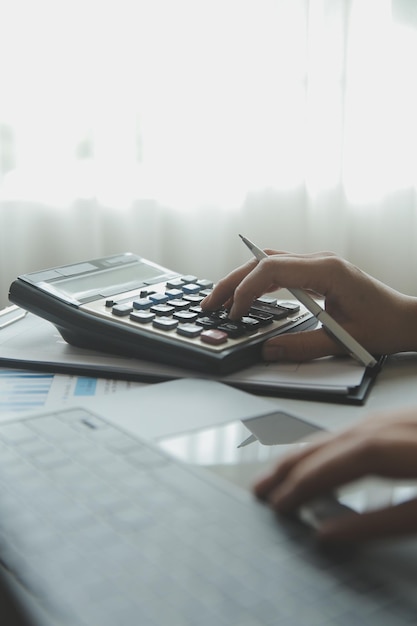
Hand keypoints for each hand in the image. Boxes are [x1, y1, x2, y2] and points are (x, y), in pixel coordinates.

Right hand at [202, 251, 416, 360]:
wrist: (406, 318)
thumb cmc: (384, 325)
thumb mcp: (342, 341)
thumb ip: (302, 346)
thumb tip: (267, 349)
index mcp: (327, 270)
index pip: (273, 269)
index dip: (247, 289)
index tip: (235, 313)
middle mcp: (320, 261)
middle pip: (264, 261)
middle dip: (233, 282)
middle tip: (211, 303)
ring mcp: (318, 265)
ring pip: (268, 264)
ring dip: (242, 280)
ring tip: (221, 301)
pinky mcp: (317, 273)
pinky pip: (279, 271)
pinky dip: (258, 283)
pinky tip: (247, 297)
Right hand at [253, 409, 416, 542]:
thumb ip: (381, 523)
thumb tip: (328, 533)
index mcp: (410, 448)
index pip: (343, 461)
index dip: (306, 482)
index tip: (279, 504)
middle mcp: (403, 425)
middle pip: (337, 440)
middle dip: (293, 463)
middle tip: (261, 486)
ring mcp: (408, 419)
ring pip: (347, 428)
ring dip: (310, 450)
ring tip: (283, 470)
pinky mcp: (411, 421)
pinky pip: (362, 425)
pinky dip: (333, 441)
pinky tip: (326, 452)